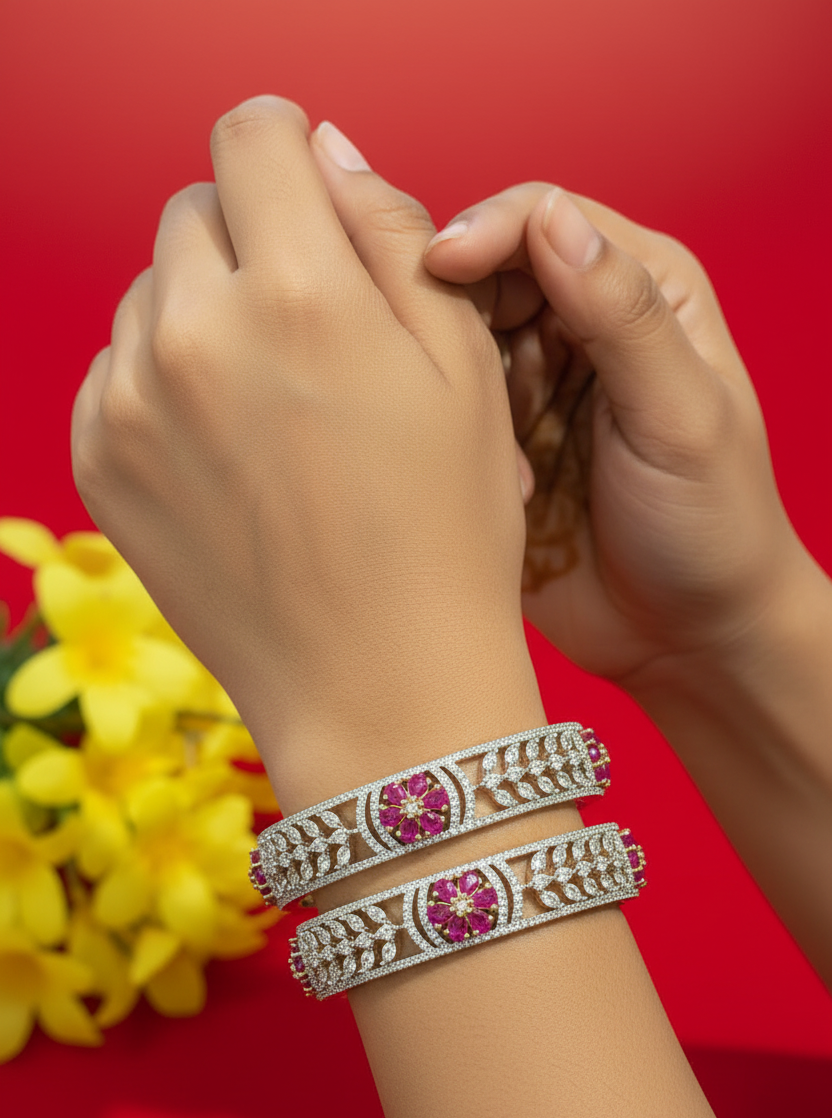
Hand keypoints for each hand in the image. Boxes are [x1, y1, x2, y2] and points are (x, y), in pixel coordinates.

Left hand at [70, 100, 543, 812]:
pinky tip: (228, 448)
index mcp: (302, 294)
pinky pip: (115, 368)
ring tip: (272, 405)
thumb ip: (393, 236)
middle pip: (194, 210)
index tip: (310, 199)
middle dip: (251, 242)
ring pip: (151, 291)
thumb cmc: (444, 535)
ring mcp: (132, 402)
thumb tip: (326, 151)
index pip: (253, 135)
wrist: (377, 685)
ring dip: (205, 314)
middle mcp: (196, 334)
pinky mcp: (100, 461)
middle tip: (311, 331)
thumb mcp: (464, 370)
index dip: (290, 153)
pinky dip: (163, 382)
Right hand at [424, 185, 806, 685]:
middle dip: (444, 305)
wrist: (686, 639)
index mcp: (638, 291)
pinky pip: (439, 414)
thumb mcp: (681, 416)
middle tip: (423, 354)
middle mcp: (576, 327)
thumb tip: (552, 219)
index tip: (438, 265)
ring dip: (443, 381)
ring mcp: (530, 388)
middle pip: (480, 273)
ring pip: (446, 343)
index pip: (541, 221)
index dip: (483, 231)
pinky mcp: (493, 447)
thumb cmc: (714, 525)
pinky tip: (475, 478)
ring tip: (470, 437)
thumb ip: (622, 313)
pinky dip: (441, 436)